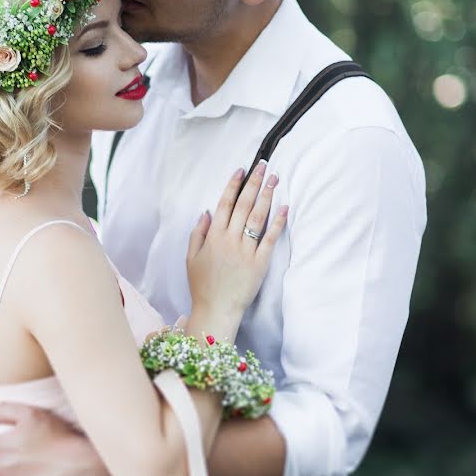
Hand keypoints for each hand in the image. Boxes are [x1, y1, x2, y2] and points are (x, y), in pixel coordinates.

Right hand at [186, 160, 287, 315]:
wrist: (216, 309)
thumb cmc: (202, 285)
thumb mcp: (191, 258)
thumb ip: (198, 233)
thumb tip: (206, 212)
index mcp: (214, 236)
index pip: (225, 204)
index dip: (233, 186)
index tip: (241, 171)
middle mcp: (230, 239)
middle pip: (244, 205)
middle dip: (254, 183)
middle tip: (263, 166)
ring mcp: (246, 250)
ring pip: (258, 217)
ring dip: (267, 195)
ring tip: (274, 179)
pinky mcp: (260, 262)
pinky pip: (270, 238)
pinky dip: (278, 222)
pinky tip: (284, 207)